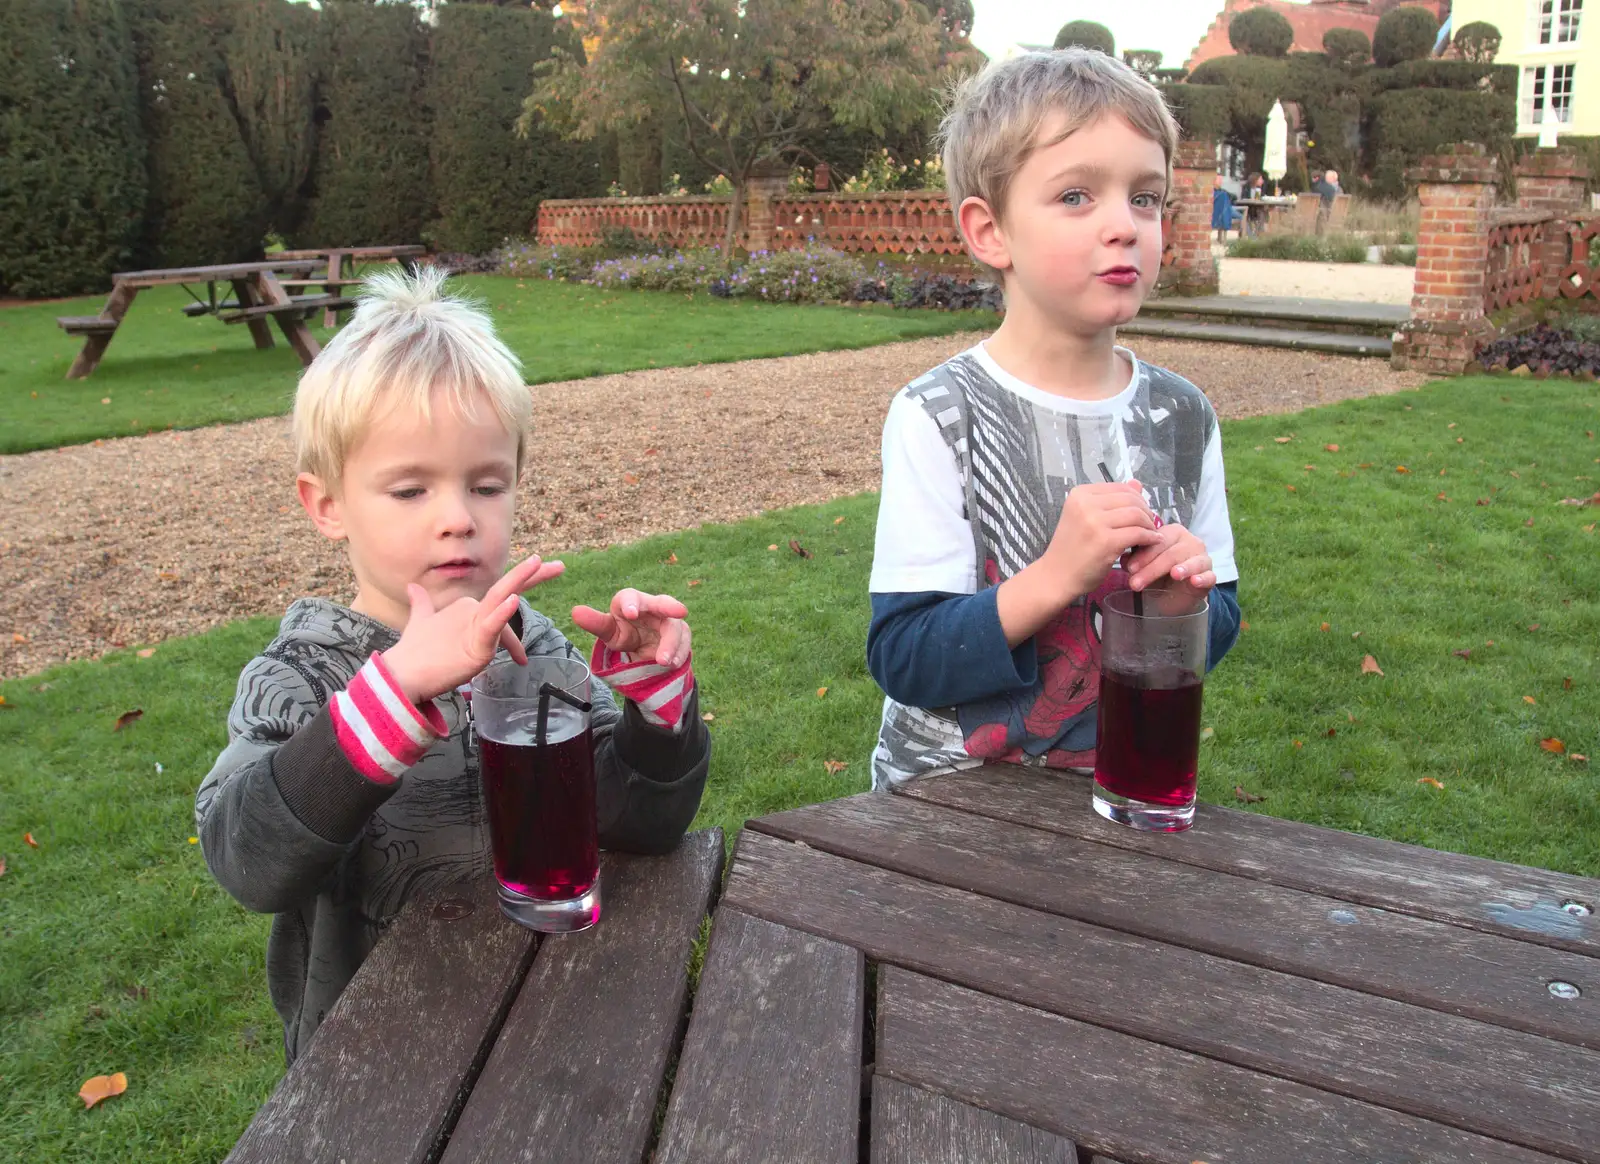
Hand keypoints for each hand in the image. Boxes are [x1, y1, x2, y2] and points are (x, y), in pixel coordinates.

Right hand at [381, 555, 565, 704]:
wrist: (400, 674)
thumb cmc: (414, 652)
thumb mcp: (422, 623)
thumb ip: (422, 605)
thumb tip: (412, 588)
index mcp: (467, 608)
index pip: (500, 599)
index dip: (521, 588)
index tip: (547, 574)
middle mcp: (470, 610)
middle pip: (505, 591)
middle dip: (532, 575)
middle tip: (560, 565)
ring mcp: (471, 625)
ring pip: (499, 600)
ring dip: (518, 581)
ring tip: (537, 563)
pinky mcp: (473, 645)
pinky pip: (490, 627)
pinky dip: (501, 615)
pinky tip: (515, 602)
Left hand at [571, 589, 691, 667]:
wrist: (642, 647)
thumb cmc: (622, 632)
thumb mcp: (608, 631)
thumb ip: (595, 622)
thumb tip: (575, 611)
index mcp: (630, 600)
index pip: (630, 597)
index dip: (631, 603)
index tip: (631, 613)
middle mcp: (653, 605)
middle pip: (663, 603)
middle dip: (671, 607)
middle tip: (680, 611)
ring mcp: (670, 619)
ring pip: (676, 627)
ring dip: (672, 644)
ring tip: (663, 662)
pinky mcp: (681, 634)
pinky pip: (684, 643)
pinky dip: (679, 654)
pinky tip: (672, 664)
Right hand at [1042, 481, 1164, 600]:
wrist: (1056, 576)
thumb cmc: (1071, 549)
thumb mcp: (1087, 518)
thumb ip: (1111, 501)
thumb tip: (1137, 483)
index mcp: (1080, 494)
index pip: (1121, 488)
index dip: (1138, 499)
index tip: (1142, 513)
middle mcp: (1085, 504)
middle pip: (1131, 500)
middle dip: (1146, 512)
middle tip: (1150, 525)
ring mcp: (1094, 522)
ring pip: (1137, 515)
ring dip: (1149, 525)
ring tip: (1151, 535)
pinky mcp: (1105, 542)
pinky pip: (1138, 533)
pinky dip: (1150, 538)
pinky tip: (1152, 542)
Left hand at [1123, 522, 1214, 592]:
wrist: (1172, 595)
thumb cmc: (1157, 575)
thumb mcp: (1143, 567)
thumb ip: (1134, 560)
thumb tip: (1124, 559)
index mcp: (1172, 533)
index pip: (1158, 541)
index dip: (1143, 554)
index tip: (1129, 568)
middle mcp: (1190, 542)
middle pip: (1172, 552)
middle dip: (1153, 568)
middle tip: (1136, 583)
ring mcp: (1202, 558)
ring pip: (1191, 562)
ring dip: (1181, 569)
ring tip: (1174, 574)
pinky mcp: (1210, 576)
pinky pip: (1210, 575)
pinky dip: (1203, 578)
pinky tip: (1195, 581)